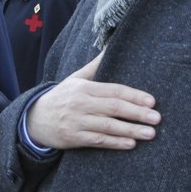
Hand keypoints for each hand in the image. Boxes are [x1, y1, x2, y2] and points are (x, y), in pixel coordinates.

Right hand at [25, 53, 158, 150]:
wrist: (33, 119)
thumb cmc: (61, 98)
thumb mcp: (74, 79)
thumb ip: (94, 67)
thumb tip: (110, 47)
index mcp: (83, 88)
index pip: (113, 90)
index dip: (133, 96)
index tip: (152, 102)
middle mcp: (80, 104)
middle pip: (113, 108)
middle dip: (137, 113)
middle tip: (157, 118)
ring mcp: (76, 121)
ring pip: (107, 126)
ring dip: (130, 130)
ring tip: (150, 133)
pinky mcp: (73, 137)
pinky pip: (97, 140)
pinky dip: (115, 142)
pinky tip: (131, 144)